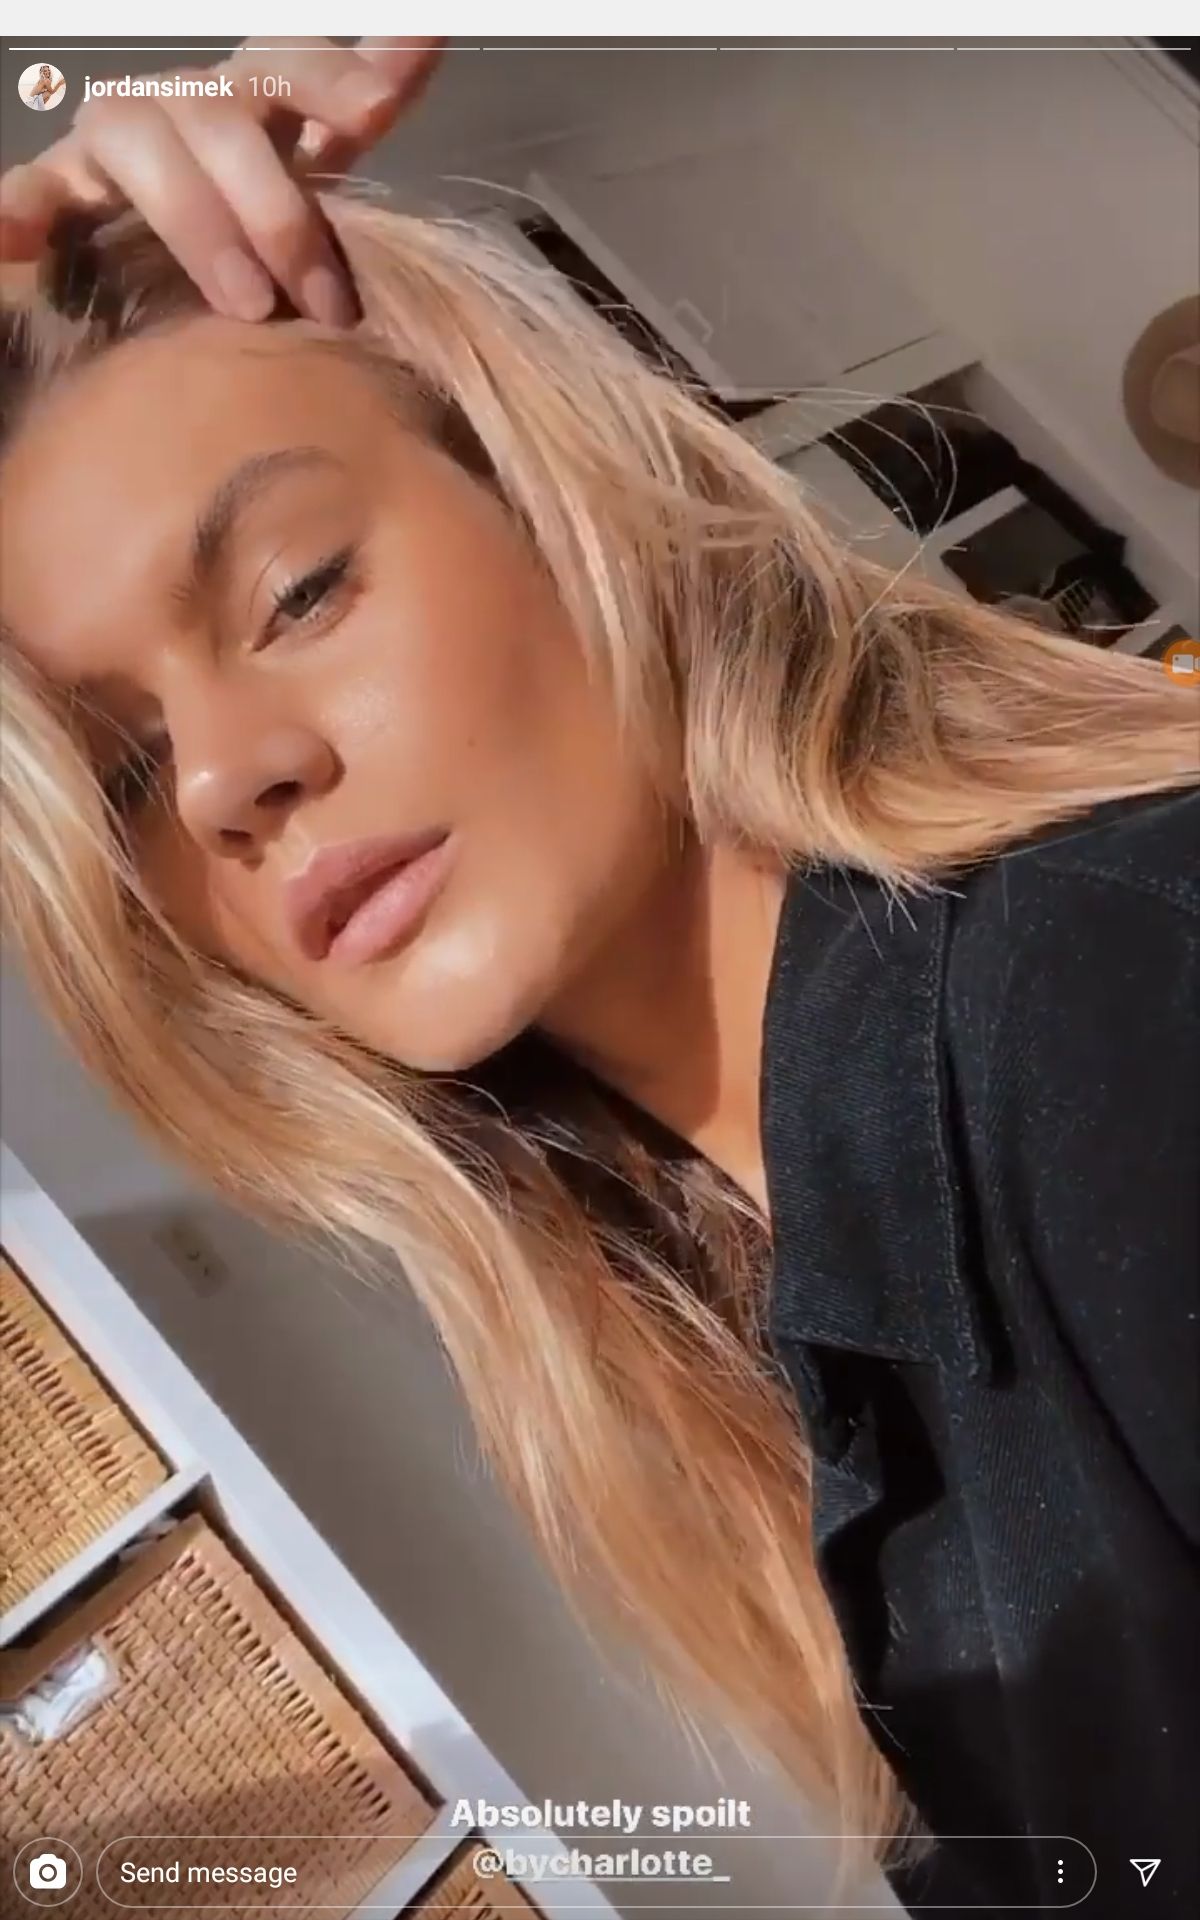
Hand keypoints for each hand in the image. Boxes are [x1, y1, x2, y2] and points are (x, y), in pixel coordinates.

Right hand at [0, 37, 443, 324]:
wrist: (155, 241)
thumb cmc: (252, 208)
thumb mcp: (313, 157)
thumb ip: (362, 103)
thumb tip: (431, 22)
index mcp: (247, 96)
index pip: (291, 64)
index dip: (331, 80)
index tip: (377, 108)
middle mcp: (176, 103)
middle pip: (221, 117)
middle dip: (280, 210)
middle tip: (325, 303)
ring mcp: (110, 143)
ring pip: (139, 142)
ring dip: (198, 223)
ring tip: (247, 306)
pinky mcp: (55, 193)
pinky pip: (30, 193)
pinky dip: (15, 212)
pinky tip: (11, 243)